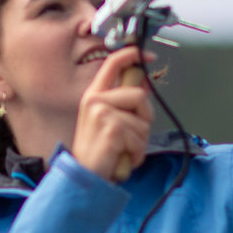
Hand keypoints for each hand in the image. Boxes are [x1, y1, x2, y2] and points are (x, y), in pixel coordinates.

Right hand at [71, 47, 153, 181]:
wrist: (84, 176)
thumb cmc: (99, 152)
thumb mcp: (110, 121)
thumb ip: (125, 102)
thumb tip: (145, 84)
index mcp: (94, 95)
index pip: (112, 64)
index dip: (132, 55)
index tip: (148, 56)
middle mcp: (95, 100)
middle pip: (140, 95)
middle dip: (145, 118)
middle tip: (131, 135)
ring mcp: (102, 113)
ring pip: (143, 120)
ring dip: (140, 141)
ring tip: (123, 149)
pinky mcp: (112, 129)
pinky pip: (139, 137)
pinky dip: (136, 153)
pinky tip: (122, 157)